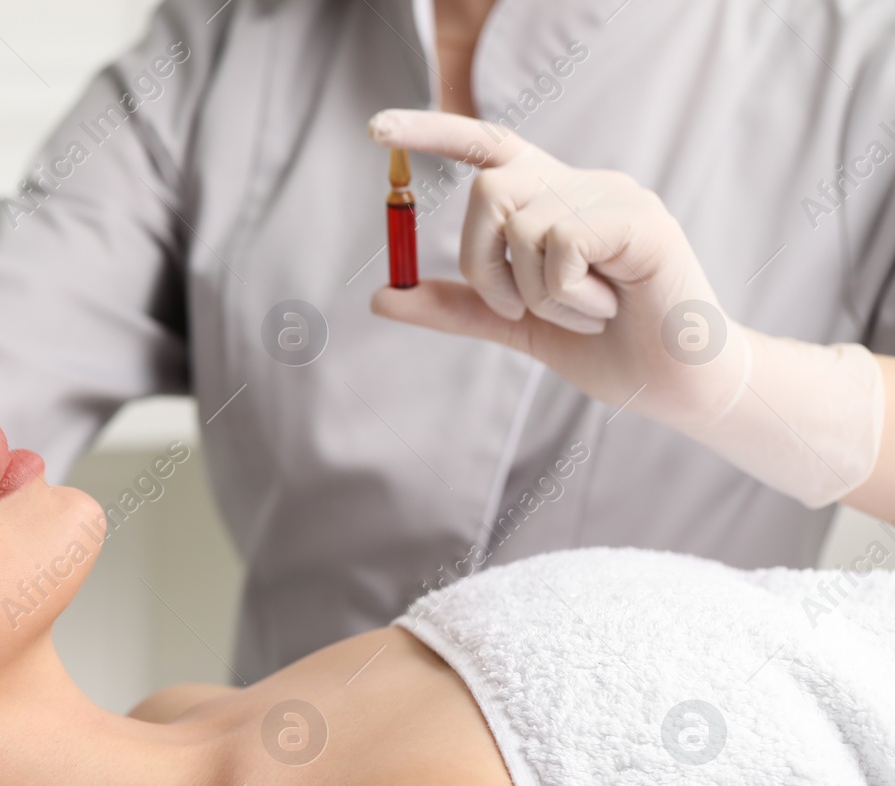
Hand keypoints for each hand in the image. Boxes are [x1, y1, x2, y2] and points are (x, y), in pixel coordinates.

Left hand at [366, 108, 888, 511]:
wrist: (677, 386)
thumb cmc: (608, 349)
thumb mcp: (517, 327)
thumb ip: (456, 308)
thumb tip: (382, 296)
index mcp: (551, 201)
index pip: (486, 144)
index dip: (431, 131)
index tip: (375, 130)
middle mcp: (581, 184)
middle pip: (488, 188)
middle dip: (481, 262)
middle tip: (517, 310)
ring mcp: (614, 196)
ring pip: (522, 226)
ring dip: (535, 295)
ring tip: (585, 313)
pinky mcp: (640, 219)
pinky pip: (561, 247)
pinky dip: (566, 296)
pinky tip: (607, 309)